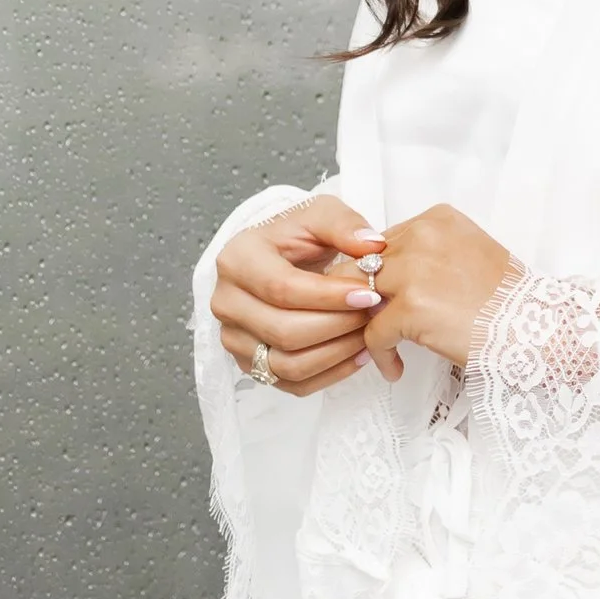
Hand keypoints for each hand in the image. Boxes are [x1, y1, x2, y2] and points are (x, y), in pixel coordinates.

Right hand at [212, 195, 387, 397]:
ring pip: (287, 364)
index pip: (282, 288)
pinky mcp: (249, 364)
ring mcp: (233, 338)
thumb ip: (345, 225)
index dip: (329, 297)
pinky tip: (356, 355)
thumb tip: (371, 246)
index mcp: (238, 260)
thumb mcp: (319, 214)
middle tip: (373, 315)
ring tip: (369, 334)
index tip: (368, 294)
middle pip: (284, 331)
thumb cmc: (296, 236)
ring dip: (336, 354)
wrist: (277, 258)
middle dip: (337, 326)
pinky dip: (329, 375)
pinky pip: (291, 384)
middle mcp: (226, 302)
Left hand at [363, 202, 517, 382]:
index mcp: (437, 219)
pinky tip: (396, 368)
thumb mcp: (466, 254)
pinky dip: (381, 355)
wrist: (534, 327)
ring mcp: (414, 269)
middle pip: (363, 266)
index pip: (382, 244)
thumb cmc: (507, 300)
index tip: (381, 302)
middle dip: (360, 300)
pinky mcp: (410, 306)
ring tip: (381, 350)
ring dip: (365, 327)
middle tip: (369, 328)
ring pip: (359, 298)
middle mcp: (422, 235)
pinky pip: (374, 334)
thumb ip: (425, 256)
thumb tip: (384, 280)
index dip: (376, 276)